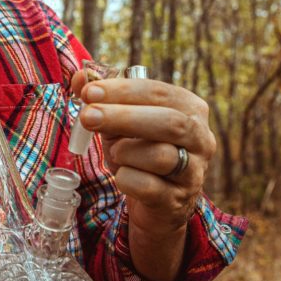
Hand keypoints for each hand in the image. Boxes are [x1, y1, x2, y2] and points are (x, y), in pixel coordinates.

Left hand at [69, 71, 216, 280]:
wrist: (155, 203)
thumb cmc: (138, 153)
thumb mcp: (120, 122)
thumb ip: (102, 98)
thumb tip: (80, 77)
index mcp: (190, 109)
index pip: (159, 92)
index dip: (123, 90)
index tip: (89, 92)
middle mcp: (200, 138)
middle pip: (169, 122)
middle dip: (123, 117)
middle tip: (87, 117)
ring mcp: (193, 172)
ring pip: (161, 156)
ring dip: (126, 152)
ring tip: (114, 153)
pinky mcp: (177, 200)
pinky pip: (149, 187)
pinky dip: (126, 179)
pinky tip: (121, 176)